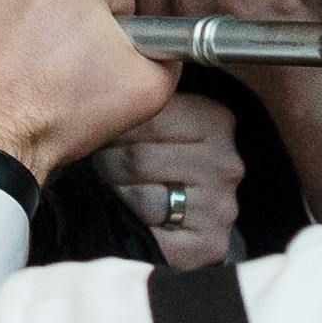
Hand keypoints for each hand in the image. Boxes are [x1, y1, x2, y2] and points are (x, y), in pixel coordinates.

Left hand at [104, 82, 244, 269]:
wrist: (185, 220)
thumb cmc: (159, 161)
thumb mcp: (155, 120)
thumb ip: (138, 99)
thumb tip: (95, 77)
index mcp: (217, 121)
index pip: (147, 115)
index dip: (116, 127)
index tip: (109, 134)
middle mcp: (226, 164)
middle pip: (138, 157)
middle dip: (109, 163)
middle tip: (105, 167)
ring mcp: (221, 206)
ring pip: (140, 197)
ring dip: (116, 195)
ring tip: (117, 190)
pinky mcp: (209, 245)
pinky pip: (151, 233)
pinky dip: (132, 227)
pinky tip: (133, 219)